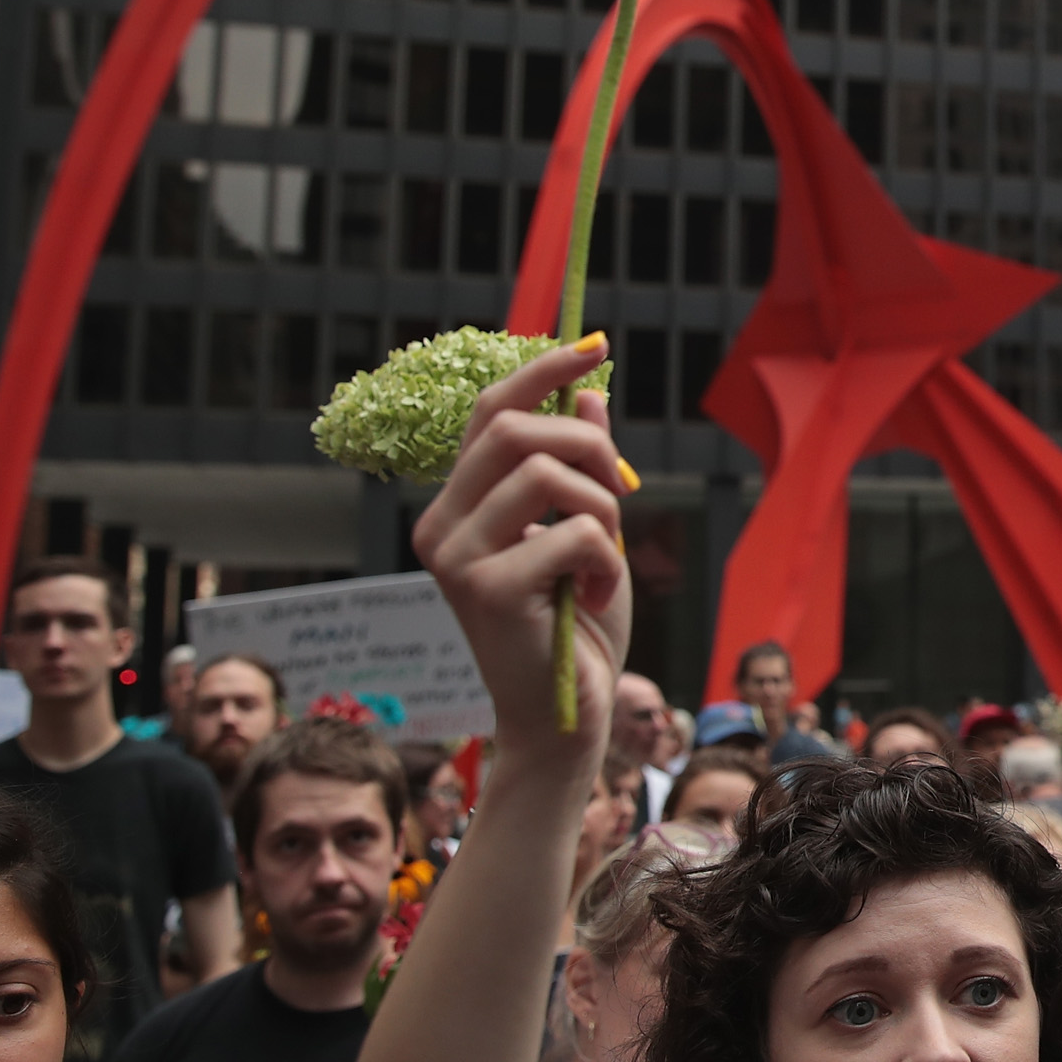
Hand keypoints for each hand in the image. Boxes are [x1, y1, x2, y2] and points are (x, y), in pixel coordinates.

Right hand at [409, 339, 630, 779]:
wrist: (564, 716)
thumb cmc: (574, 628)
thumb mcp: (586, 534)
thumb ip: (580, 470)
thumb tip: (588, 394)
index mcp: (457, 506)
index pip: (490, 411)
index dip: (542, 369)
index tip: (595, 346)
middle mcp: (440, 525)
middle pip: (516, 429)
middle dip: (589, 446)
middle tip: (620, 493)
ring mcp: (455, 557)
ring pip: (549, 475)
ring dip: (603, 511)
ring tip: (604, 560)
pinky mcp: (483, 590)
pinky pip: (572, 533)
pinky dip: (606, 562)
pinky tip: (594, 598)